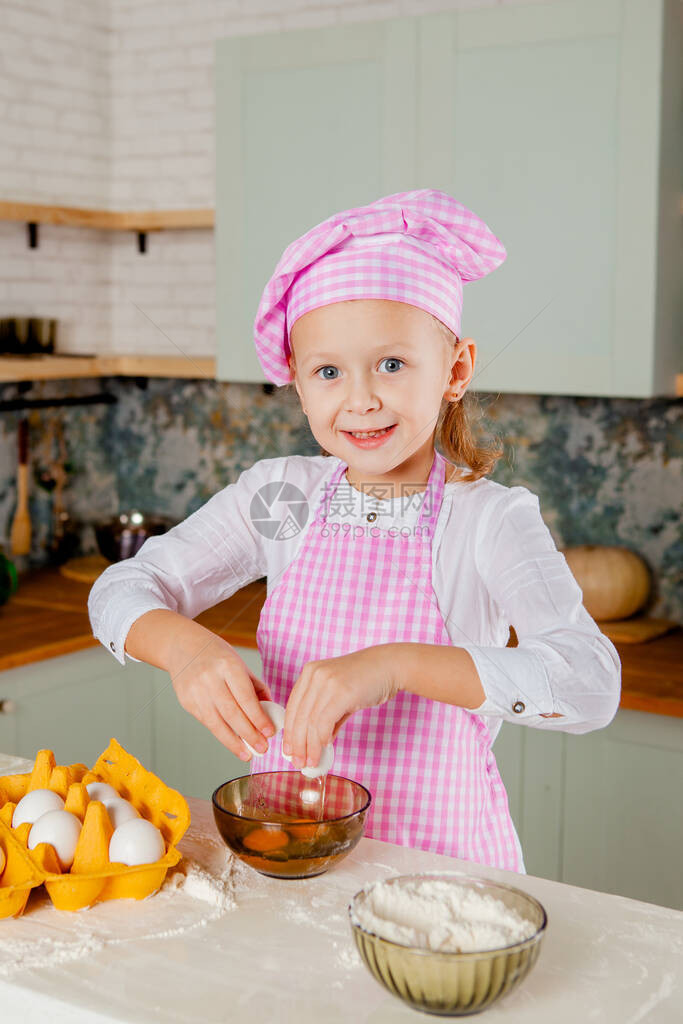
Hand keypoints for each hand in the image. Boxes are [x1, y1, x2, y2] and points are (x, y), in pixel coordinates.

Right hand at [168, 631, 276, 761]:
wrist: (182, 646)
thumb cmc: (216, 654)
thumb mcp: (239, 663)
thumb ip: (255, 687)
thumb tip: (269, 712)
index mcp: (227, 666)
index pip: (245, 697)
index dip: (258, 718)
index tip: (270, 732)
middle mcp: (209, 679)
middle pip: (231, 713)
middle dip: (249, 734)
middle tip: (262, 748)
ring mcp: (195, 692)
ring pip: (217, 723)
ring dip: (234, 742)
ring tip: (247, 754)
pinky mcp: (186, 702)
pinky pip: (207, 722)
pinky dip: (221, 734)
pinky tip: (233, 742)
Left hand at [282, 645, 399, 770]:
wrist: (390, 665)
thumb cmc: (367, 680)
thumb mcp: (339, 693)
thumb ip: (327, 715)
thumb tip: (319, 742)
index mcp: (309, 672)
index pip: (292, 707)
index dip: (289, 732)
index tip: (289, 750)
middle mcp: (314, 674)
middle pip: (298, 716)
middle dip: (297, 743)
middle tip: (298, 762)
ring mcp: (327, 681)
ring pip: (310, 721)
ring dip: (310, 746)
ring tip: (311, 761)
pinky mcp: (341, 691)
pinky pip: (324, 721)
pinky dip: (322, 737)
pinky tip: (325, 746)